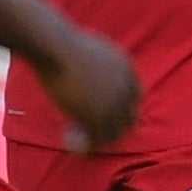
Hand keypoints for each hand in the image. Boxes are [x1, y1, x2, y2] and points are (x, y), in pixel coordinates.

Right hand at [39, 32, 140, 151]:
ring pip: (114, 133)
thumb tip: (91, 74)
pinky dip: (87, 146)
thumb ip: (101, 67)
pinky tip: (74, 145)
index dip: (123, 109)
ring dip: (100, 140)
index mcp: (127, 70)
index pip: (135, 98)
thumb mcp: (95, 51)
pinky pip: (97, 139)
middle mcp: (125, 89)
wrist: (56, 49)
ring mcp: (114, 104)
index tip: (110, 117)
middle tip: (98, 134)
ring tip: (84, 142)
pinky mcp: (98, 117)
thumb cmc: (65, 45)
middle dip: (115, 128)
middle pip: (128, 118)